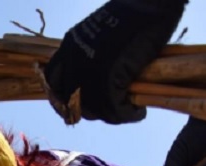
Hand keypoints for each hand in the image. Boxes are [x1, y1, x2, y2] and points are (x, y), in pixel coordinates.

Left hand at [43, 0, 187, 124]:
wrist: (151, 4)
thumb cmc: (133, 15)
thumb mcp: (101, 36)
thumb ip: (93, 56)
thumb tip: (100, 79)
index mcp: (68, 48)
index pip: (54, 82)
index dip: (65, 97)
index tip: (79, 103)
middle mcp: (72, 62)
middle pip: (71, 101)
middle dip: (90, 109)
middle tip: (110, 109)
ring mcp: (88, 71)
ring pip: (92, 109)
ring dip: (111, 114)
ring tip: (126, 110)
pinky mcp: (108, 78)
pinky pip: (114, 109)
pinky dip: (128, 115)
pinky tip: (138, 112)